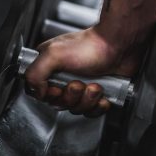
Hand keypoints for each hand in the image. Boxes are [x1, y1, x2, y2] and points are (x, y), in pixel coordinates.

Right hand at [25, 27, 143, 116]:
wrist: (120, 45)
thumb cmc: (91, 45)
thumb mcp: (54, 54)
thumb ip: (35, 73)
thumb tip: (37, 92)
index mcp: (50, 66)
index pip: (38, 92)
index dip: (49, 96)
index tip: (58, 89)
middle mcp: (64, 75)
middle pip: (58, 103)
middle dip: (71, 97)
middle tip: (78, 84)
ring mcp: (82, 84)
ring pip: (76, 108)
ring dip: (86, 100)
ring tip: (94, 85)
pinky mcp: (97, 92)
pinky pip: (92, 111)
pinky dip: (98, 105)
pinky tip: (103, 94)